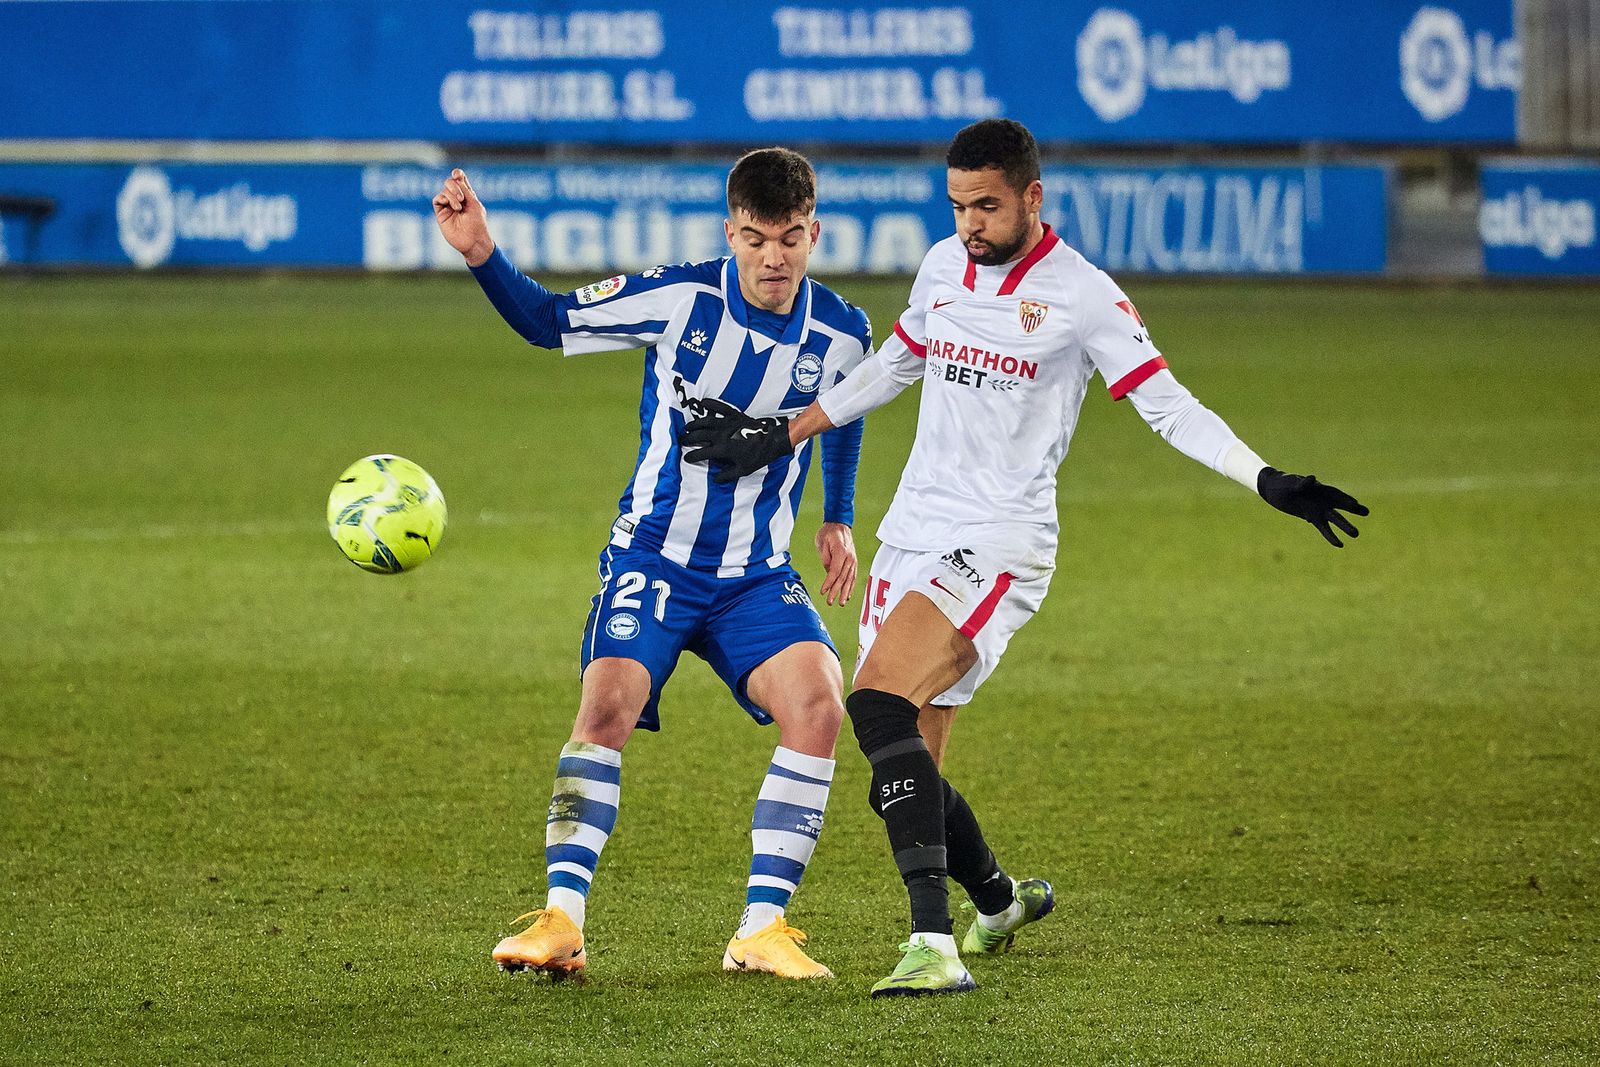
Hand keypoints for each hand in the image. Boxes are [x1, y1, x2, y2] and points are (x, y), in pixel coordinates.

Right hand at [432, 168, 494, 266]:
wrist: (473, 241)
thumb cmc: (477, 224)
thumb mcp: (474, 204)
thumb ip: (465, 190)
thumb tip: (455, 177)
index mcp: (468, 196)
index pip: (460, 180)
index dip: (457, 174)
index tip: (457, 174)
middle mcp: (457, 199)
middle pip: (450, 182)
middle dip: (455, 186)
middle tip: (462, 198)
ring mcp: (448, 206)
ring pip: (444, 190)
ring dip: (452, 195)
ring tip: (459, 207)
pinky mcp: (441, 213)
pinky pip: (437, 199)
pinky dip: (443, 198)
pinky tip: (452, 206)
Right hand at [679, 398, 794, 483]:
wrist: (773, 440)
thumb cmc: (758, 456)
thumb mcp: (743, 470)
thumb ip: (727, 475)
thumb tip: (715, 479)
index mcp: (723, 449)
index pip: (702, 453)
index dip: (692, 456)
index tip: (686, 458)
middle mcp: (722, 435)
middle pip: (699, 436)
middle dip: (688, 439)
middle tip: (682, 441)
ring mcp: (728, 423)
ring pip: (705, 421)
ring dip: (694, 424)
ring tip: (687, 428)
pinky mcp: (735, 415)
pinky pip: (720, 407)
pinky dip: (711, 404)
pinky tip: (703, 402)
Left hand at [814, 522, 856, 605]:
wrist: (839, 523)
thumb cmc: (828, 532)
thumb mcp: (822, 543)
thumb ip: (825, 559)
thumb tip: (829, 572)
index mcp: (842, 552)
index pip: (835, 572)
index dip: (829, 583)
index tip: (823, 591)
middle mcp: (850, 558)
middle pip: (843, 578)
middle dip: (836, 591)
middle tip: (830, 602)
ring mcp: (853, 560)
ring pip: (849, 579)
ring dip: (845, 592)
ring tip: (840, 603)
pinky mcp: (853, 562)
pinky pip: (852, 576)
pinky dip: (850, 586)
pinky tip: (847, 595)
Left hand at [1257, 467, 1369, 547]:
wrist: (1274, 490)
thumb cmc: (1283, 483)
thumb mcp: (1290, 482)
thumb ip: (1301, 483)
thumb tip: (1313, 479)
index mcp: (1319, 488)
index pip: (1333, 493)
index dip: (1343, 498)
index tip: (1354, 503)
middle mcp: (1322, 499)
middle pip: (1339, 505)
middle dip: (1352, 508)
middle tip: (1367, 512)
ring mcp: (1318, 509)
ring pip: (1333, 518)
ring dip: (1344, 526)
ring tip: (1356, 534)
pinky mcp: (1311, 517)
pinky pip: (1322, 527)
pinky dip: (1330, 535)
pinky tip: (1340, 544)